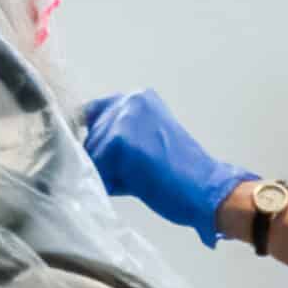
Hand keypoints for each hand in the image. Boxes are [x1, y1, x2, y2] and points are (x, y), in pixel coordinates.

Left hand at [81, 91, 256, 246]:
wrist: (206, 189)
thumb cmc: (179, 173)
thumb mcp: (147, 140)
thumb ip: (118, 136)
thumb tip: (81, 150)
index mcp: (138, 98)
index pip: (93, 115)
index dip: (98, 142)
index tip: (111, 160)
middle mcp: (129, 100)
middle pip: (89, 137)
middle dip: (103, 161)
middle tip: (138, 173)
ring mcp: (123, 118)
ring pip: (90, 155)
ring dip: (107, 173)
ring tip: (140, 178)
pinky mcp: (119, 140)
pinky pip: (95, 170)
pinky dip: (110, 184)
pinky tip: (137, 183)